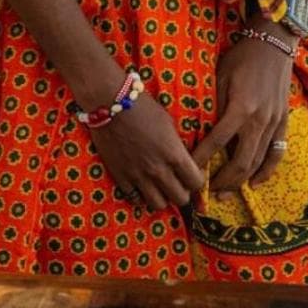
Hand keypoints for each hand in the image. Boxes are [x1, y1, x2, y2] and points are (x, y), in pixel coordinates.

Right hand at [87, 92, 205, 213]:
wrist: (110, 102)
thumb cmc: (143, 107)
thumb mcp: (168, 123)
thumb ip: (177, 146)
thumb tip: (184, 161)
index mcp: (174, 154)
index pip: (196, 183)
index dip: (196, 181)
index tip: (191, 176)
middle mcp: (158, 169)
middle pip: (180, 199)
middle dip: (182, 192)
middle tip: (176, 183)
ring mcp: (138, 175)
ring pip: (158, 204)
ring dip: (162, 197)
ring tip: (159, 187)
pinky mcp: (120, 176)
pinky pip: (135, 199)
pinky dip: (140, 196)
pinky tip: (141, 186)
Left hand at [191, 28, 293, 191]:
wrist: (273, 46)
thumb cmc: (241, 58)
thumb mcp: (221, 77)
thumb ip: (215, 105)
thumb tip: (201, 131)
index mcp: (240, 108)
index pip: (216, 142)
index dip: (201, 159)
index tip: (188, 171)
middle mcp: (259, 120)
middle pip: (241, 162)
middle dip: (223, 181)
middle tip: (207, 192)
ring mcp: (274, 123)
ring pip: (258, 162)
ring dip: (241, 181)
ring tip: (225, 194)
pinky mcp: (283, 122)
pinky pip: (277, 153)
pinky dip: (267, 171)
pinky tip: (255, 183)